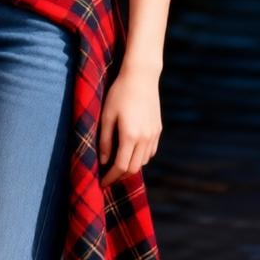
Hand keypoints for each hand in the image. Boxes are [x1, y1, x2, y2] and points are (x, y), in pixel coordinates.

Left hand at [98, 65, 161, 188]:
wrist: (141, 76)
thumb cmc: (119, 94)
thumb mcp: (106, 115)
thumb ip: (104, 140)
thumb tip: (103, 161)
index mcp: (130, 136)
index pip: (121, 167)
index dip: (110, 177)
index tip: (102, 183)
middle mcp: (145, 138)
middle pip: (133, 168)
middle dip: (120, 176)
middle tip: (108, 177)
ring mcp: (154, 135)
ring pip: (143, 161)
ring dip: (130, 166)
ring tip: (117, 164)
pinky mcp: (158, 129)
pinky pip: (150, 152)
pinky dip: (140, 157)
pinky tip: (130, 152)